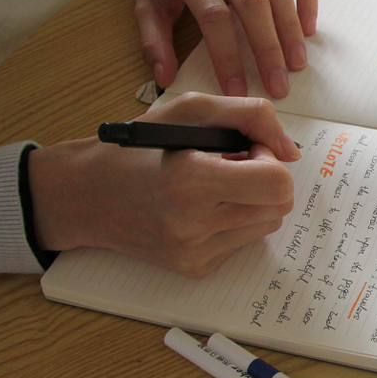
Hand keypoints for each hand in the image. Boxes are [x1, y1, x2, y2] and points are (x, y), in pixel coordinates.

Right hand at [27, 93, 301, 276]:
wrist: (84, 195)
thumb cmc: (137, 147)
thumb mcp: (188, 109)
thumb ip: (249, 116)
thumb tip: (291, 151)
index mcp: (191, 181)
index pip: (277, 184)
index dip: (270, 161)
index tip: (246, 149)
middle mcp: (193, 224)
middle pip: (278, 206)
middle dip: (265, 180)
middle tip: (230, 166)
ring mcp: (194, 252)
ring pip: (266, 224)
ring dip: (251, 201)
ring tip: (212, 186)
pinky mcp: (194, 268)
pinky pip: (243, 242)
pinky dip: (232, 221)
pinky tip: (200, 208)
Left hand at [135, 0, 318, 98]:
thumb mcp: (148, 3)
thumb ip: (154, 40)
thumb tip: (165, 77)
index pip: (213, 17)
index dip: (227, 56)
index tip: (237, 91)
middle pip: (251, 3)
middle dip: (268, 48)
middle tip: (279, 85)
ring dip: (290, 27)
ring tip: (297, 62)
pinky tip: (308, 28)